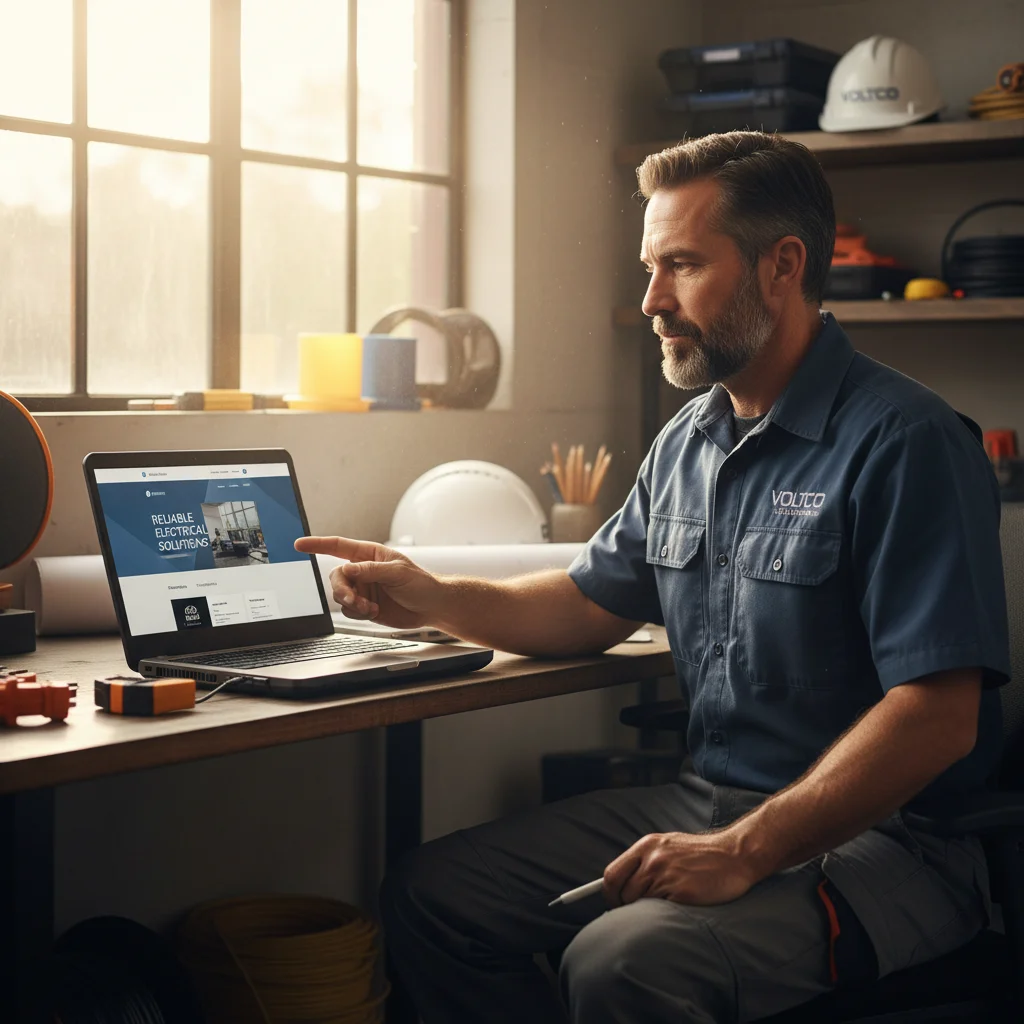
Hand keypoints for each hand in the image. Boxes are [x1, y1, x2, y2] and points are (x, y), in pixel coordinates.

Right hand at [294, 536, 445, 629]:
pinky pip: (348, 610)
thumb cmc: (421, 584)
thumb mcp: (398, 573)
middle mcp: (363, 571)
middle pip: (336, 577)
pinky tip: (374, 612)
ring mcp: (363, 589)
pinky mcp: (365, 607)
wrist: (432, 608)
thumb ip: (371, 570)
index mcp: (370, 554)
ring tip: (370, 608)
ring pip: (340, 595)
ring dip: (352, 604)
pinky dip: (358, 613)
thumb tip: (348, 569)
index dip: (318, 544)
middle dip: (342, 590)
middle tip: (355, 600)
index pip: (339, 546)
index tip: (300, 544)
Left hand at [603, 830, 760, 907]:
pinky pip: (661, 911)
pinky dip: (665, 913)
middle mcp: (653, 859)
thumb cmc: (702, 854)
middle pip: (623, 893)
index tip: (614, 903)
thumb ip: (645, 860)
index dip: (609, 894)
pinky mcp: (681, 892)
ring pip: (641, 903)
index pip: (612, 874)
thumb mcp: (667, 846)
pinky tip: (679, 905)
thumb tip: (623, 881)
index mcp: (646, 846)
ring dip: (648, 909)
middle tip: (636, 911)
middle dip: (627, 905)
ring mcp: (666, 875)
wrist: (734, 855)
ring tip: (665, 904)